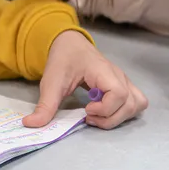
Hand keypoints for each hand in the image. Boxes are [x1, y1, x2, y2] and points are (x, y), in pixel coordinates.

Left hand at [24, 30, 148, 129]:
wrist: (70, 44)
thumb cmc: (63, 60)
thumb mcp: (51, 82)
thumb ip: (44, 105)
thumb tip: (31, 124)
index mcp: (103, 71)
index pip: (119, 93)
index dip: (105, 108)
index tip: (85, 110)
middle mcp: (119, 76)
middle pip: (130, 103)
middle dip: (110, 118)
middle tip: (88, 117)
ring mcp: (124, 81)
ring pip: (138, 104)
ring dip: (120, 116)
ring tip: (99, 116)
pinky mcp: (124, 86)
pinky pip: (136, 101)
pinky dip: (125, 111)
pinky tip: (106, 111)